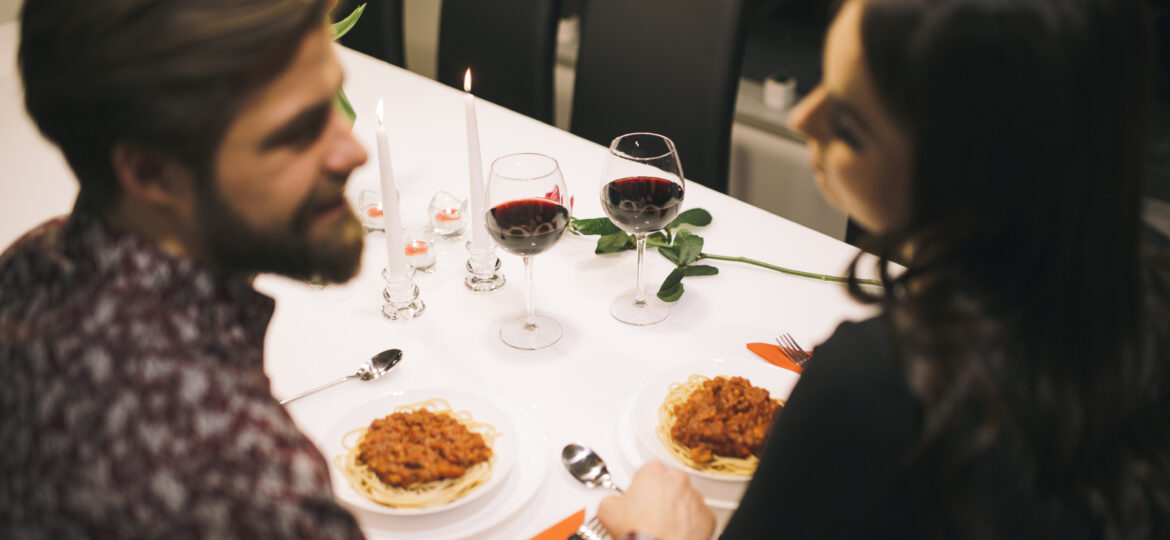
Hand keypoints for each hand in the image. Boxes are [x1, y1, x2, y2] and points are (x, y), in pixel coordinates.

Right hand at [597, 460, 714, 539]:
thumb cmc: (636, 531)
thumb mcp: (607, 510)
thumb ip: (611, 498)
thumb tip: (612, 502)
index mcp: (654, 471)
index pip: (648, 471)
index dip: (642, 485)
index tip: (638, 497)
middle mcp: (678, 480)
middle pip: (670, 483)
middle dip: (661, 495)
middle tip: (650, 513)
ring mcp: (695, 498)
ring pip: (686, 500)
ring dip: (677, 509)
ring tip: (663, 526)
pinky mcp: (707, 517)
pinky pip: (699, 518)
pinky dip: (690, 525)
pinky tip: (676, 533)